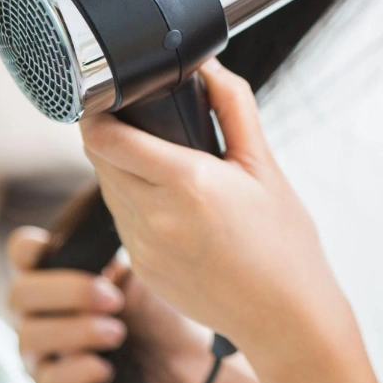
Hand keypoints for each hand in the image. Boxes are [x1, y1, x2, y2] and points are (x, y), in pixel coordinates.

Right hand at [6, 226, 206, 382]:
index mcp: (58, 276)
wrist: (188, 365)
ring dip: (77, 331)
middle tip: (113, 298)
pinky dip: (77, 372)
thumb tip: (111, 213)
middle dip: (67, 292)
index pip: (20, 252)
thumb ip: (114, 251)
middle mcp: (41, 314)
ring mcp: (43, 355)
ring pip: (29, 338)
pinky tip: (106, 369)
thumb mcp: (143, 272)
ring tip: (118, 332)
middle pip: (18, 294)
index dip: (29, 248)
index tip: (57, 249)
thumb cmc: (161, 312)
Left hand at [79, 59, 356, 364]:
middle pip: (100, 161)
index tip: (105, 99)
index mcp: (188, 183)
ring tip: (159, 164)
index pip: (108, 138)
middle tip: (139, 124)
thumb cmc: (284, 243)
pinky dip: (135, 205)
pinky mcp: (141, 270)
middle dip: (111, 137)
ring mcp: (143, 248)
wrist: (286, 316)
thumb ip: (234, 108)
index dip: (97, 113)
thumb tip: (210, 66)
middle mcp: (156, 216)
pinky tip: (171, 206)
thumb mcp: (265, 166)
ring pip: (109, 191)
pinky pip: (122, 223)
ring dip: (121, 171)